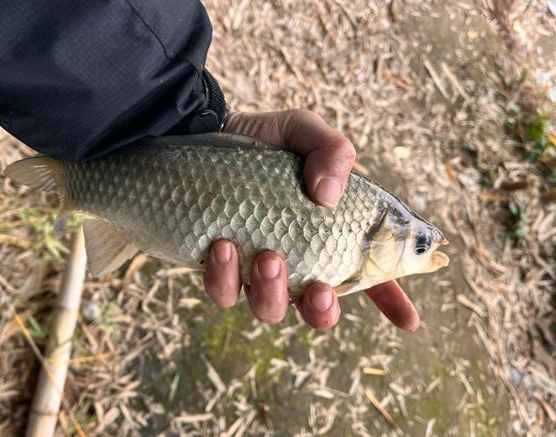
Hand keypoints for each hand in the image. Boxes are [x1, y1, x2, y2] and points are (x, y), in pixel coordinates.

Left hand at [203, 109, 419, 330]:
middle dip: (320, 310)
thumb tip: (328, 196)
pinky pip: (223, 290)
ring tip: (265, 256)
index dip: (392, 301)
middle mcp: (297, 259)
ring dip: (272, 291)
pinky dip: (224, 276)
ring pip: (269, 308)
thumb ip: (332, 152)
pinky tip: (222, 246)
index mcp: (329, 234)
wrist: (212, 131)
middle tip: (317, 289)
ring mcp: (257, 268)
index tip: (410, 321)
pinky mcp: (220, 267)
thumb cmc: (267, 138)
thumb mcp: (305, 131)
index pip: (369, 275)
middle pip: (316, 308)